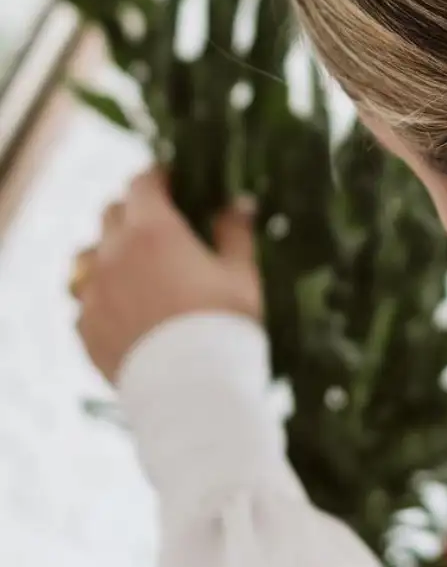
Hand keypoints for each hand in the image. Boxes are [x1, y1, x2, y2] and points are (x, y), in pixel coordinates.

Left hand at [72, 169, 261, 382]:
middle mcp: (113, 254)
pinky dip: (105, 293)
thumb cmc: (225, 324)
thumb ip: (235, 231)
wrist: (193, 390)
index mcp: (154, 231)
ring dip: (111, 251)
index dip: (159, 176)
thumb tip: (240, 202)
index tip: (174, 179)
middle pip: (112, 213)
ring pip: (90, 255)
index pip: (142, 183)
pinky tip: (130, 308)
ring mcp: (93, 292)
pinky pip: (86, 298)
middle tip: (163, 222)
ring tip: (137, 267)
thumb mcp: (242, 273)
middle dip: (135, 210)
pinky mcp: (85, 326)